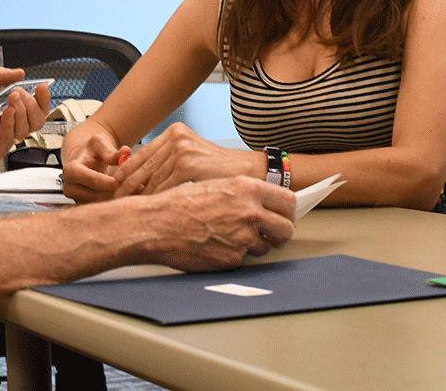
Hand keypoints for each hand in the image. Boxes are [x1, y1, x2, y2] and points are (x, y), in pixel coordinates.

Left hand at [0, 67, 49, 165]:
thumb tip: (19, 72)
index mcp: (8, 112)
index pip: (36, 109)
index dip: (43, 99)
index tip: (42, 87)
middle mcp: (9, 126)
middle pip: (37, 120)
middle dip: (33, 104)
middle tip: (20, 92)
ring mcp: (3, 139)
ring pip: (27, 128)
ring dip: (22, 110)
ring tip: (11, 98)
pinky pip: (10, 137)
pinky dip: (11, 122)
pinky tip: (6, 111)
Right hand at [61, 126, 130, 202]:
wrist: (86, 160)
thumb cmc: (93, 151)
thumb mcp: (101, 143)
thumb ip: (112, 150)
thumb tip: (126, 152)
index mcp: (71, 170)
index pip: (94, 180)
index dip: (112, 182)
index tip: (129, 180)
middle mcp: (70, 187)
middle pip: (97, 195)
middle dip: (118, 191)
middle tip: (139, 188)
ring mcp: (75, 198)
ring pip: (100, 204)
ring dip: (119, 199)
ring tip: (137, 191)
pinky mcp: (82, 205)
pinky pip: (100, 208)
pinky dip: (115, 203)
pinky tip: (129, 196)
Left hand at [114, 122, 262, 194]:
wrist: (246, 171)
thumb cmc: (219, 169)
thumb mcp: (191, 155)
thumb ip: (168, 160)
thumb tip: (139, 177)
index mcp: (175, 132)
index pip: (143, 152)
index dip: (127, 170)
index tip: (116, 183)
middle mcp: (176, 137)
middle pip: (143, 165)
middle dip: (127, 185)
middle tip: (115, 198)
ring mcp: (181, 150)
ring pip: (151, 179)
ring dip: (138, 195)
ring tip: (128, 208)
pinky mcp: (187, 166)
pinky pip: (163, 187)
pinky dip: (154, 200)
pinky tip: (149, 210)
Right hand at [137, 176, 295, 270]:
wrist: (156, 225)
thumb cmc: (180, 204)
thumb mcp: (216, 184)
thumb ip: (244, 194)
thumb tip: (264, 204)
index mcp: (247, 188)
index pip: (288, 201)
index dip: (289, 211)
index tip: (285, 216)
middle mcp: (250, 212)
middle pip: (286, 229)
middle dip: (281, 234)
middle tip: (272, 235)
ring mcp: (243, 238)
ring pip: (265, 247)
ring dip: (254, 245)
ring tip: (230, 238)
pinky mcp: (232, 259)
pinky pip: (243, 260)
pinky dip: (234, 256)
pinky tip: (216, 247)